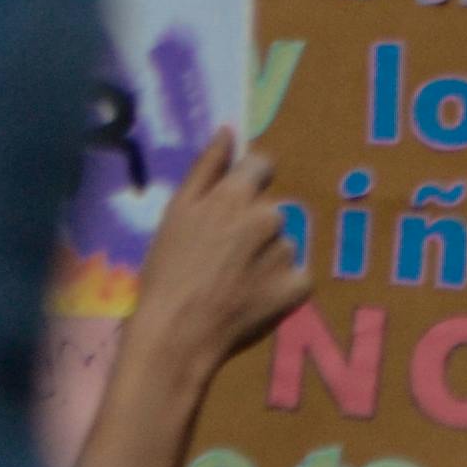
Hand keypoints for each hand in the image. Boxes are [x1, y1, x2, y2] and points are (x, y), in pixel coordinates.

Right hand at [132, 132, 310, 381]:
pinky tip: (250, 299)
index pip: (261, 165)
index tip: (229, 205)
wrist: (176, 335)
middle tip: (217, 259)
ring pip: (280, 244)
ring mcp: (286, 252)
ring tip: (229, 283)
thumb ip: (206, 168)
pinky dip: (279, 286)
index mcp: (235, 196)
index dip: (246, 181)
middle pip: (268, 211)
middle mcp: (268, 218)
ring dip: (263, 258)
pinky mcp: (299, 286)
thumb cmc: (166, 273)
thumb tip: (228, 130)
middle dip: (249, 228)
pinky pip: (295, 276)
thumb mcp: (176, 213)